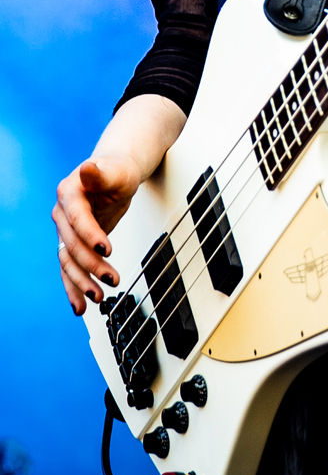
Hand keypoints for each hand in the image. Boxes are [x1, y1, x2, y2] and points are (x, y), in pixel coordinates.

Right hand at [54, 155, 140, 313]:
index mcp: (69, 193)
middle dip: (91, 265)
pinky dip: (74, 287)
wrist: (115, 173)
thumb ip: (101, 173)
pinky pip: (70, 268)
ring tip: (99, 297)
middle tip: (112, 279)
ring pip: (68, 261)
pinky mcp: (73, 242)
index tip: (106, 250)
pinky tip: (80, 305)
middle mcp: (62, 213)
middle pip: (72, 244)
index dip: (90, 235)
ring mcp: (65, 229)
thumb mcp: (116, 170)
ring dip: (82, 282)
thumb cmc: (117, 170)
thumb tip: (88, 169)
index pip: (77, 218)